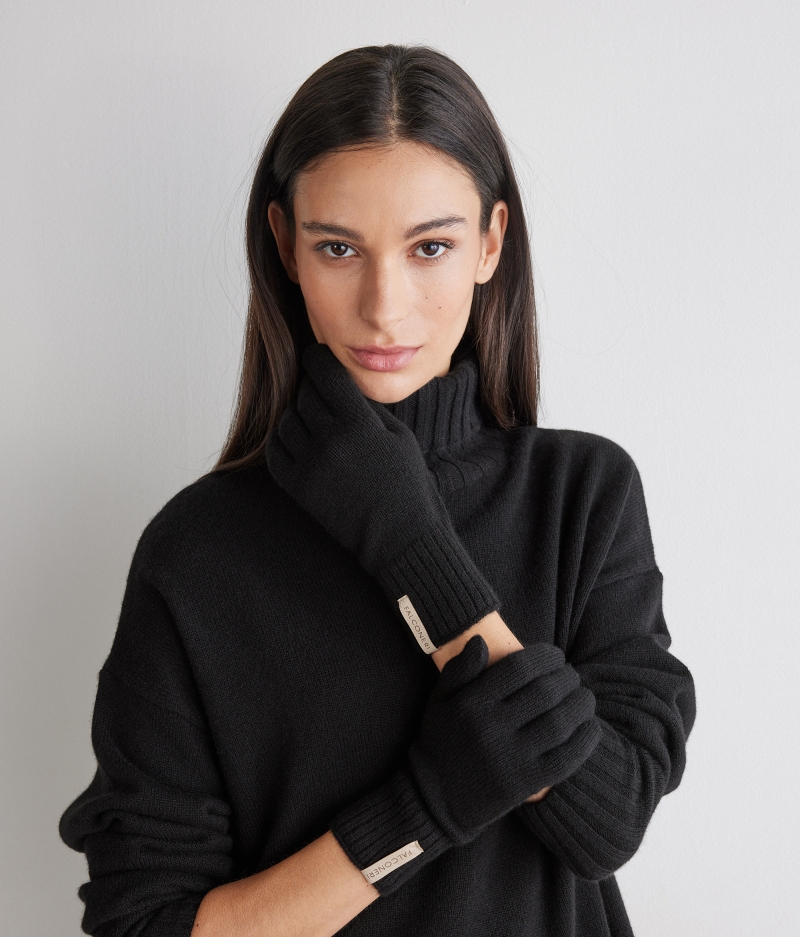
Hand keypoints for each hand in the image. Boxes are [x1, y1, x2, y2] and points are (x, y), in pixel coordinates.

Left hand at [266, 344, 498, 650]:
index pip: (326, 375)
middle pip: (305, 396)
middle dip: (313, 390)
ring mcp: (310, 466)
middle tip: (321, 393)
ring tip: (314, 420)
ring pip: (287, 421)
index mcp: (359, 425)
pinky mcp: (298, 488)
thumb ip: (367, 407)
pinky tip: (298, 439)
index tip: (316, 357)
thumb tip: (337, 384)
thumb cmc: (406, 484)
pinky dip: (282, 439)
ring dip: (298, 414)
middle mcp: (330, 442)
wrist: (400, 537)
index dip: (318, 360)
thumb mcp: (399, 436)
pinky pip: (276, 450)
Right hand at [409, 636, 601, 838]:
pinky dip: (584, 739)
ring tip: (584, 696)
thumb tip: (482, 640)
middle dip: (567, 678)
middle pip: (544, 693)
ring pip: (560, 723)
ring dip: (581, 705)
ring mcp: (510, 758)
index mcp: (471, 704)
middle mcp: (491, 729)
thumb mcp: (439, 701)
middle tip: (572, 675)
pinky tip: (590, 726)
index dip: (544, 656)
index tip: (555, 655)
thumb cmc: (440, 742)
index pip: (519, 668)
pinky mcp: (525, 784)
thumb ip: (459, 669)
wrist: (434, 800)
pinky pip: (566, 758)